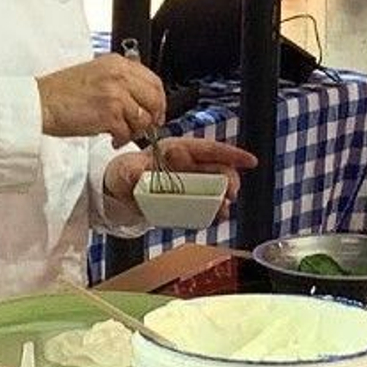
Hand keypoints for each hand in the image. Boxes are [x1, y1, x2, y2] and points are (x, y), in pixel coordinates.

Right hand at [36, 54, 165, 147]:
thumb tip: (139, 99)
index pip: (153, 80)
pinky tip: (112, 138)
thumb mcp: (95, 73)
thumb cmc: (60, 92)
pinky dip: (121, 139)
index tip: (156, 112)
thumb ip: (119, 81)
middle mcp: (119, 75)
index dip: (158, 100)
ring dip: (134, 131)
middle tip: (143, 128)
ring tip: (120, 134)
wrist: (39, 102)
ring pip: (142, 118)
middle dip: (152, 118)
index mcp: (117, 63)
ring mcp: (115, 94)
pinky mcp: (109, 114)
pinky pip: (127, 132)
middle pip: (154, 99)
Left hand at [103, 138, 258, 221]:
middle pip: (217, 169)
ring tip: (224, 208)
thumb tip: (137, 173)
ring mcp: (189, 183)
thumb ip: (131, 172)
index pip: (207, 149)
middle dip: (229, 180)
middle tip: (231, 193)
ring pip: (215, 187)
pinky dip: (214, 211)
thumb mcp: (124, 170)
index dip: (230, 154)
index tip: (249, 161)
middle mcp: (186, 165)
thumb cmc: (122, 173)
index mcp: (175, 151)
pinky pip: (206, 205)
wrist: (117, 192)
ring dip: (223, 198)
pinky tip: (218, 217)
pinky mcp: (187, 201)